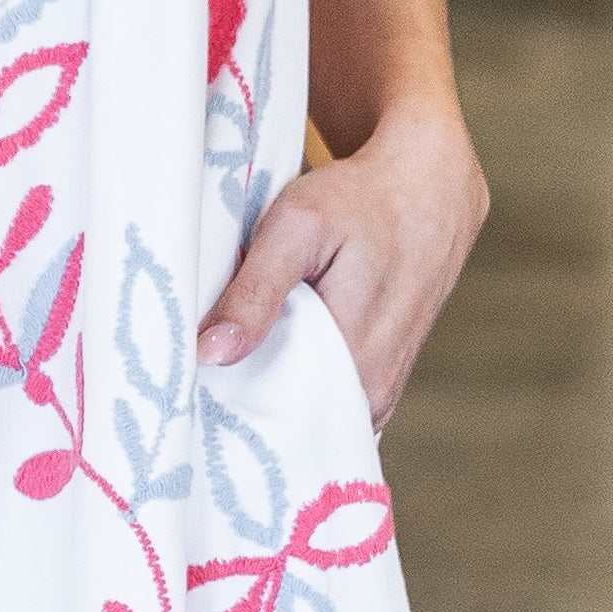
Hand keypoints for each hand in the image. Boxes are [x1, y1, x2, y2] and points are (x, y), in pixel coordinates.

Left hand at [195, 95, 484, 428]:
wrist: (429, 185)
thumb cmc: (361, 200)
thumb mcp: (298, 228)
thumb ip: (255, 292)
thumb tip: (209, 354)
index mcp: (355, 365)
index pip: (274, 422)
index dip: (226, 413)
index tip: (184, 398)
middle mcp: (374, 394)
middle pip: (289, 426)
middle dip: (241, 409)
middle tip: (193, 384)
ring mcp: (381, 392)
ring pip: (307, 417)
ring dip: (267, 398)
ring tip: (224, 372)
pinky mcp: (381, 380)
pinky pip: (326, 404)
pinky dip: (293, 389)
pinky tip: (264, 364)